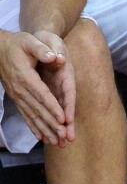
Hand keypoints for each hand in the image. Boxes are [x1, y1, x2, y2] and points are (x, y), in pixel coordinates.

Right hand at [0, 30, 74, 146]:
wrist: (0, 49)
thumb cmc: (18, 44)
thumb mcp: (29, 41)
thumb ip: (41, 49)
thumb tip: (55, 56)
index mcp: (25, 76)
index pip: (42, 95)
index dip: (53, 107)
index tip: (63, 119)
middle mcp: (20, 89)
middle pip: (38, 109)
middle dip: (51, 124)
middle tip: (63, 137)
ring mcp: (17, 96)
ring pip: (32, 116)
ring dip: (44, 130)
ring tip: (55, 142)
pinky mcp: (16, 98)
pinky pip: (25, 115)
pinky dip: (33, 127)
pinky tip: (41, 137)